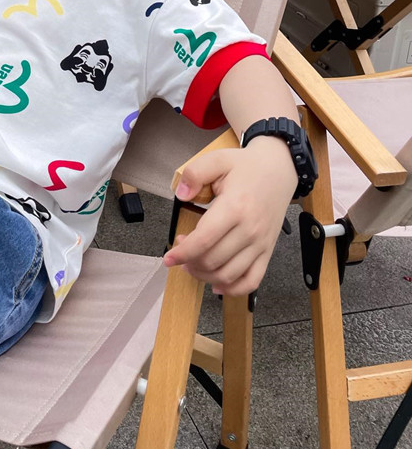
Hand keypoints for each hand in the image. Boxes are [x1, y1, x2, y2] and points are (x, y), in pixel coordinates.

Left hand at [162, 137, 296, 294]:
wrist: (280, 169)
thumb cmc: (246, 166)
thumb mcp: (217, 159)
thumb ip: (195, 174)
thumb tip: (180, 194)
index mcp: (235, 207)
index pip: (204, 240)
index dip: (182, 253)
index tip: (168, 258)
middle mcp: (249, 230)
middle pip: (213, 260)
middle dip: (189, 262)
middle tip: (180, 251)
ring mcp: (261, 243)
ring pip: (229, 274)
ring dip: (205, 275)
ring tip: (192, 264)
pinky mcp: (268, 250)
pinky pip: (252, 280)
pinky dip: (233, 289)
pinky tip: (217, 285)